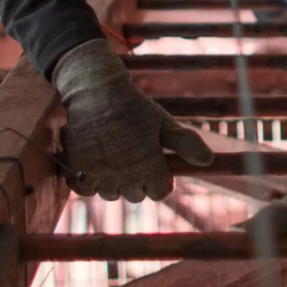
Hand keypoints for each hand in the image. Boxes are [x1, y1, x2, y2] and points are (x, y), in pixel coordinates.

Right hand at [53, 38, 213, 201]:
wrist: (95, 90)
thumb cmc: (133, 107)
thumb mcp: (163, 122)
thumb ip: (185, 143)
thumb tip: (209, 160)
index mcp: (149, 167)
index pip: (160, 192)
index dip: (161, 180)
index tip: (156, 164)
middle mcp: (124, 176)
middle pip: (136, 196)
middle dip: (139, 181)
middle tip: (134, 156)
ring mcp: (99, 174)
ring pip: (110, 194)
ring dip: (114, 183)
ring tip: (115, 158)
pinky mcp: (77, 167)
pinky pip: (84, 189)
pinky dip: (87, 182)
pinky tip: (93, 165)